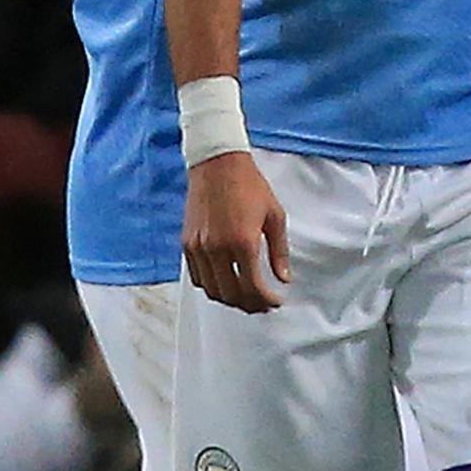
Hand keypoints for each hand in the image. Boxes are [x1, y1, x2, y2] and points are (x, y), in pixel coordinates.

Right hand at [183, 152, 289, 312]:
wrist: (218, 165)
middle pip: (231, 294)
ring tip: (247, 298)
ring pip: (212, 290)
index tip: (276, 301)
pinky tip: (226, 283)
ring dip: (230, 299)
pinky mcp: (187, 244)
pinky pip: (197, 277)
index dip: (266, 300)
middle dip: (250, 305)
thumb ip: (279, 251)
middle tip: (263, 305)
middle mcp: (217, 249)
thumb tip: (283, 278)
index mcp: (242, 242)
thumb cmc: (250, 187)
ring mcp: (199, 248)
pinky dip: (212, 287)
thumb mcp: (275, 216)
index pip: (253, 287)